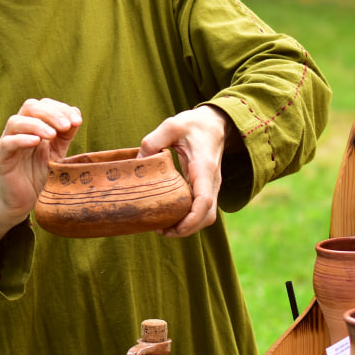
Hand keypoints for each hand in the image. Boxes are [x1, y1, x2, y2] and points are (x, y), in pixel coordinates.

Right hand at [0, 98, 81, 250]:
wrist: (23, 203)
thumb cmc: (40, 177)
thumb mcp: (57, 154)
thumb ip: (65, 135)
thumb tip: (76, 114)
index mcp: (33, 127)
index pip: (43, 105)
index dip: (60, 108)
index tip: (77, 121)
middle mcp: (19, 131)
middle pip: (30, 107)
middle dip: (51, 113)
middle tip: (66, 126)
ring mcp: (8, 144)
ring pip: (16, 121)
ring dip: (37, 124)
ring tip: (53, 134)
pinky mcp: (0, 159)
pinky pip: (7, 143)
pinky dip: (21, 139)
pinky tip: (36, 142)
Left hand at [139, 106, 233, 236]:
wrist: (215, 123)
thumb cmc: (194, 124)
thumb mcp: (172, 125)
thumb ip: (154, 140)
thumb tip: (139, 162)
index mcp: (204, 167)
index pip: (204, 200)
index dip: (191, 219)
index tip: (174, 228)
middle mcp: (212, 180)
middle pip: (208, 215)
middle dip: (187, 228)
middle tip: (162, 231)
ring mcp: (212, 186)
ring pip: (207, 216)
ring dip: (189, 226)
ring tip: (164, 228)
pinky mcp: (207, 187)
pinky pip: (203, 209)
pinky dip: (190, 218)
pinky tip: (171, 217)